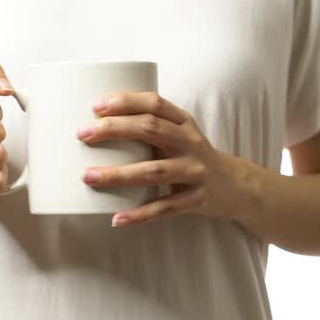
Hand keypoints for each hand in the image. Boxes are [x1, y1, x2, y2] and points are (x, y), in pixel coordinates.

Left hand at [76, 92, 260, 226]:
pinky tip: (116, 218)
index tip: (96, 106)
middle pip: (150, 130)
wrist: (237, 186)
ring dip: (118, 174)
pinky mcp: (196, 199)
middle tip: (82, 134)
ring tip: (88, 176)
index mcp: (183, 122)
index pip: (154, 103)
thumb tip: (97, 124)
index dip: (125, 102)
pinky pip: (164, 208)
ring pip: (153, 171)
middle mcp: (190, 143)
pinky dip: (139, 214)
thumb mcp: (180, 134)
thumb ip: (150, 127)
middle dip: (113, 129)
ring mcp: (195, 171)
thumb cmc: (192, 156)